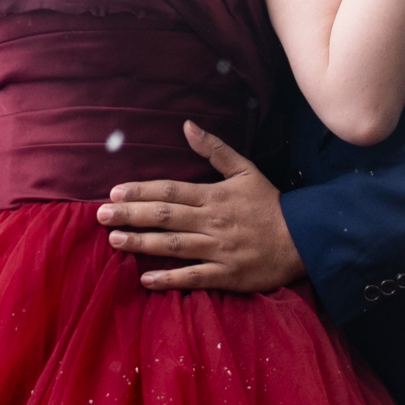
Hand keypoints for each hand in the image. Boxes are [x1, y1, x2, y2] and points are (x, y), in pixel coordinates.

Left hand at [98, 126, 303, 292]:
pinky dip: (169, 279)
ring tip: (114, 240)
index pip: (170, 191)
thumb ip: (214, 149)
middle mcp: (212, 221)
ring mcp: (219, 250)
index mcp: (214, 195)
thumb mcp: (245, 170)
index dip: (141, 191)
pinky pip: (194, 277)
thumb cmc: (269, 204)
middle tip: (101, 215)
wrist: (303, 239)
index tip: (115, 191)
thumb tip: (187, 125)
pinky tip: (145, 279)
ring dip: (141, 243)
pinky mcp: (227, 275)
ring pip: (174, 246)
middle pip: (165, 217)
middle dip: (130, 215)